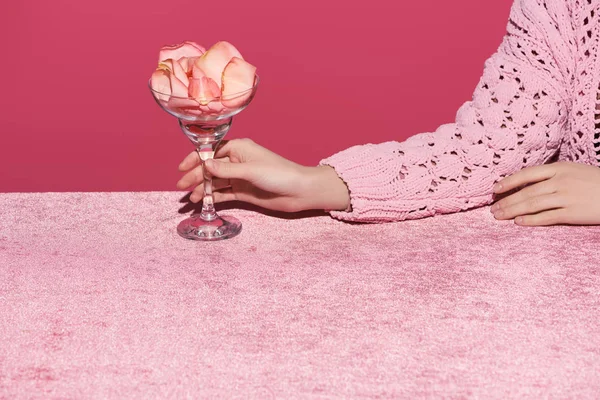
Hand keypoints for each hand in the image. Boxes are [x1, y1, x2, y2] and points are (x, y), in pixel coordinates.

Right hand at [176, 138, 349, 212]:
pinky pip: (224, 193)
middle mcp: (237, 161)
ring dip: (202, 188)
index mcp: (238, 148)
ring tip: (190, 198)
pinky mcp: (243, 191)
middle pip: (210, 168)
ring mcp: (239, 177)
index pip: (211, 151)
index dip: (195, 159)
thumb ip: (225, 169)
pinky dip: (213, 197)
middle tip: (181, 187)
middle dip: (195, 176)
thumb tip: (204, 165)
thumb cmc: (278, 174)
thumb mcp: (249, 170)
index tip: (182, 168)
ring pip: (215, 182)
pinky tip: (203, 202)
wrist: (298, 191)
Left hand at [490, 161, 599, 225]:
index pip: (527, 174)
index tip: (495, 189)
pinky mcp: (573, 213)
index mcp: (560, 168)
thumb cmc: (597, 182)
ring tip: (498, 216)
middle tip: (492, 209)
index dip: (509, 182)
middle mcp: (560, 181)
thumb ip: (554, 175)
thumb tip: (528, 184)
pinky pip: (546, 217)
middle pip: (526, 191)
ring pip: (532, 204)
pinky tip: (518, 223)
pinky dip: (530, 220)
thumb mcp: (575, 171)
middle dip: (506, 201)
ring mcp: (566, 197)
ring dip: (512, 210)